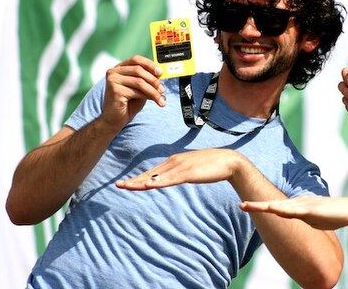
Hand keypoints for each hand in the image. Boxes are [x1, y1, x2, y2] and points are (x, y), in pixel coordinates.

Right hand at [100, 55, 165, 130]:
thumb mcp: (139, 89)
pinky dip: (148, 96)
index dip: (149, 64)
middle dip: (153, 80)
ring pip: (139, 81)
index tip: (160, 72)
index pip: (136, 59)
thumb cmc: (127, 104)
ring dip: (153, 90)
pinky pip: (136, 91)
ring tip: (161, 98)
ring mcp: (113, 80)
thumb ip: (147, 80)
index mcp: (119, 68)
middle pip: (138, 70)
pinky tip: (155, 101)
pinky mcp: (115, 90)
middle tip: (163, 89)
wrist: (114, 121)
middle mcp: (113, 72)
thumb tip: (160, 74)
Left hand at [115, 149, 247, 190]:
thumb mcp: (193, 170)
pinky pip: (170, 180)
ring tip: (127, 187)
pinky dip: (158, 183)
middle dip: (134, 181)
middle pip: (150, 174)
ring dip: (141, 182)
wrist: (229, 161)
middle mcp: (174, 162)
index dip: (138, 178)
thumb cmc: (212, 166)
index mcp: (175, 162)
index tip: (125, 184)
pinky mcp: (188, 172)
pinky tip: (148, 186)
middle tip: (118, 185)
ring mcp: (180, 167)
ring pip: (157, 177)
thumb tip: (174, 179)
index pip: (153, 172)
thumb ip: (182, 173)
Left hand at [240, 196, 347, 229]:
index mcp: (298, 206)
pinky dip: (283, 210)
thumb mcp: (314, 220)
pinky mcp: (312, 209)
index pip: (276, 207)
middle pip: (274, 205)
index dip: (261, 206)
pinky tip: (273, 209)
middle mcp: (298, 203)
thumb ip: (303, 219)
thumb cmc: (333, 215)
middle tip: (240, 205)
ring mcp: (305, 206)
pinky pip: (295, 211)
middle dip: (257, 206)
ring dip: (264, 207)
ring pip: (281, 206)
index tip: (246, 206)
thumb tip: (297, 222)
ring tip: (249, 206)